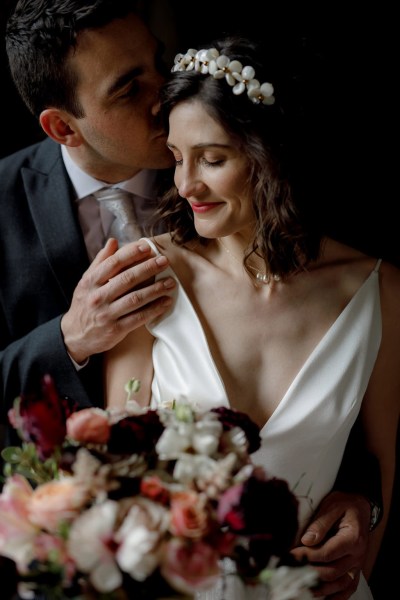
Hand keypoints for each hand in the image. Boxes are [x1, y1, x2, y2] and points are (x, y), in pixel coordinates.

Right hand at [61, 238, 175, 363]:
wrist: (74, 336)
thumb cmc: (84, 305)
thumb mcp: (86, 282)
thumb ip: (100, 262)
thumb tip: (114, 241)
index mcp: (90, 282)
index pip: (113, 263)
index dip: (131, 253)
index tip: (147, 247)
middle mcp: (98, 297)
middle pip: (127, 279)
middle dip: (148, 268)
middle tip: (164, 261)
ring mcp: (106, 314)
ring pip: (135, 298)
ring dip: (155, 289)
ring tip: (170, 282)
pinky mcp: (115, 330)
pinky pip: (138, 317)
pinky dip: (154, 309)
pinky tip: (165, 302)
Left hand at [291, 491, 370, 598]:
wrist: (360, 506)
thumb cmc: (345, 504)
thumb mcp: (332, 506)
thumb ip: (320, 523)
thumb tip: (306, 541)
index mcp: (353, 539)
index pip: (327, 553)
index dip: (307, 557)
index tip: (290, 556)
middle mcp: (357, 556)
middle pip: (332, 572)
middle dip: (309, 573)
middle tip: (290, 572)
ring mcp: (357, 565)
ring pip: (339, 584)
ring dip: (319, 588)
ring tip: (301, 587)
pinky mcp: (354, 569)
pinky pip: (347, 588)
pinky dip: (335, 596)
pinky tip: (322, 597)